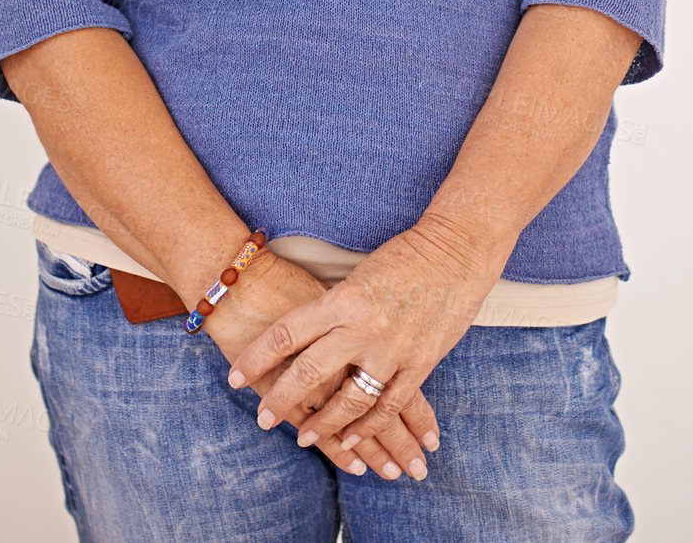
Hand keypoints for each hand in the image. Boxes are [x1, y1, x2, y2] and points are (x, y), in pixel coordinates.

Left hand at [206, 248, 441, 479]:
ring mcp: (392, 348)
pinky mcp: (420, 363)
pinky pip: (388, 405)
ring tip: (304, 439)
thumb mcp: (360, 276)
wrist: (456, 249)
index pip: (287, 332)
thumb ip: (336, 308)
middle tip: (263, 418)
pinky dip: (368, 427)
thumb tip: (304, 334)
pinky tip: (353, 442)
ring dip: (325, 425)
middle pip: (311, 371)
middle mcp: (362, 326)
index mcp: (343, 298)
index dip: (258, 358)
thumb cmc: (405, 255)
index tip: (235, 377)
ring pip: (349, 399)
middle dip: (282, 400)